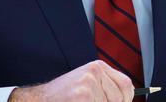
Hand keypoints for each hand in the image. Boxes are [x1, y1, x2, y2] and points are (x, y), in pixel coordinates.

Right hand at [8, 60, 134, 101]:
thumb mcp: (87, 85)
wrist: (39, 100)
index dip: (125, 99)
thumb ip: (106, 88)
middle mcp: (94, 72)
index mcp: (97, 67)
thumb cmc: (62, 96)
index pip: (125, 84)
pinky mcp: (83, 97)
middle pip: (119, 99)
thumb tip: (126, 99)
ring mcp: (88, 84)